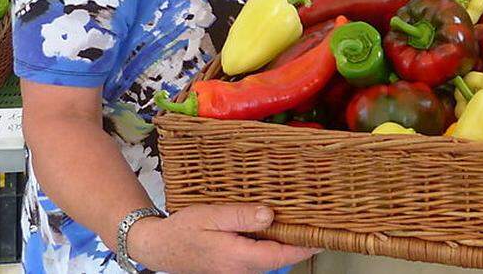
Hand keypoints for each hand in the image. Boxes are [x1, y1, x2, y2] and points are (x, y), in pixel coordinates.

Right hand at [127, 203, 318, 273]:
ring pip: (269, 257)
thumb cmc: (183, 230)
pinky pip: (258, 256)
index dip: (304, 246)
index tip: (323, 236)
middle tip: (315, 221)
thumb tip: (271, 214)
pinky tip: (272, 226)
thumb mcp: (212, 216)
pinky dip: (270, 243)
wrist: (159, 246)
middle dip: (298, 241)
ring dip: (284, 241)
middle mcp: (241, 269)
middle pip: (279, 257)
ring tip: (298, 220)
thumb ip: (242, 216)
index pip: (282, 255)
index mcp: (239, 257)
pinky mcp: (233, 266)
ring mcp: (237, 270)